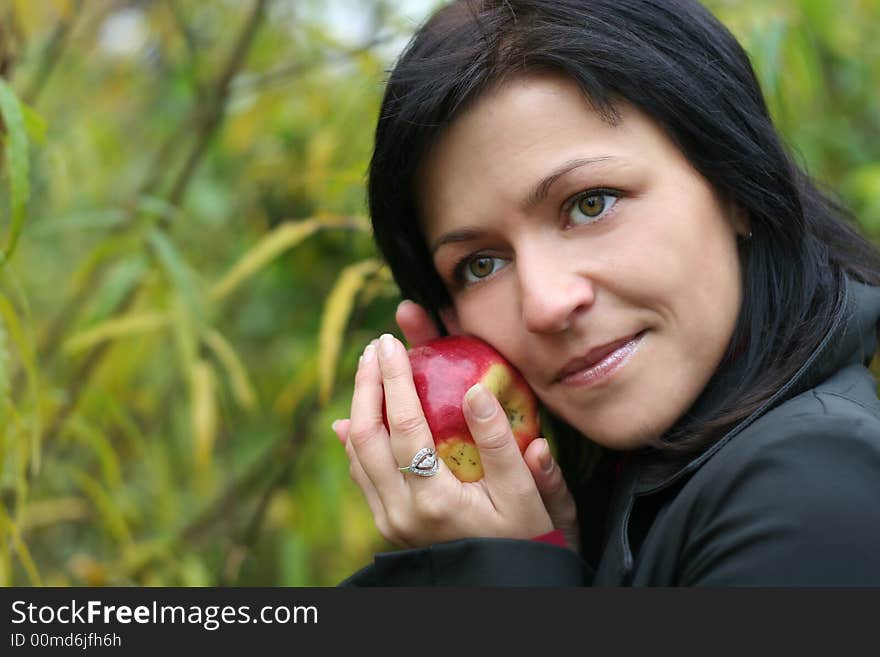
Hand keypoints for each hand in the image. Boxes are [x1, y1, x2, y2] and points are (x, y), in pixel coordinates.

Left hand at [333, 300, 579, 551]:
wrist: (507, 589)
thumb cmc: (527, 541)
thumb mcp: (528, 496)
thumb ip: (503, 445)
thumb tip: (477, 391)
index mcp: (436, 501)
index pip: (404, 427)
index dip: (394, 379)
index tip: (391, 342)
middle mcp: (402, 513)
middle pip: (366, 437)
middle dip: (366, 386)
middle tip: (375, 347)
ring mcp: (390, 522)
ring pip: (357, 456)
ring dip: (360, 408)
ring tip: (369, 370)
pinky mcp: (389, 525)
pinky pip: (362, 476)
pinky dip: (356, 442)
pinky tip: (353, 419)